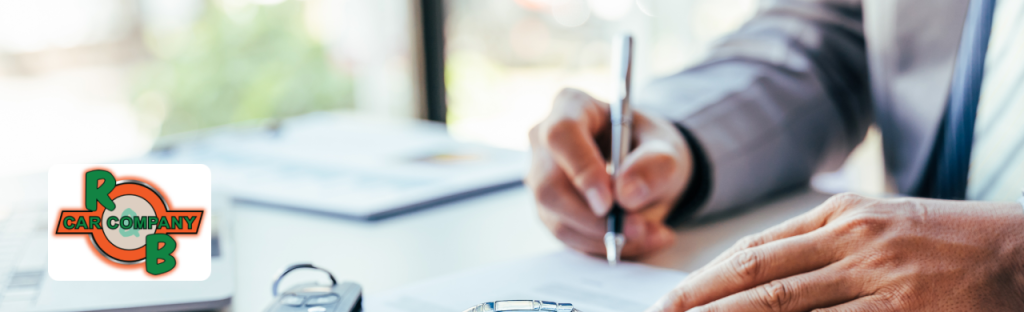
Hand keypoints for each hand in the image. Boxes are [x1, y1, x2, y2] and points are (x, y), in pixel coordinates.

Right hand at [526, 88, 693, 258]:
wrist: (647, 170)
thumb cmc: (651, 149)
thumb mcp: (667, 150)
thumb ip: (654, 165)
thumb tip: (626, 194)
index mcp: (571, 107)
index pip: (562, 135)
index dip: (581, 170)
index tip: (609, 202)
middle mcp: (545, 140)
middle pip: (549, 185)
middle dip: (593, 217)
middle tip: (637, 228)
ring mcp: (541, 177)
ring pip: (557, 218)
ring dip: (604, 236)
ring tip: (650, 233)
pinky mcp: (548, 209)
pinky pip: (567, 236)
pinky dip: (603, 245)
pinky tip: (635, 239)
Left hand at [648, 193, 1023, 311]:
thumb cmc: (955, 242)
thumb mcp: (884, 223)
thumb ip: (824, 243)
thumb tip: (761, 267)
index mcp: (842, 215)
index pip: (756, 248)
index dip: (707, 276)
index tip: (673, 299)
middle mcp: (851, 241)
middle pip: (756, 275)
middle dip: (700, 301)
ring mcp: (877, 279)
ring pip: (781, 307)